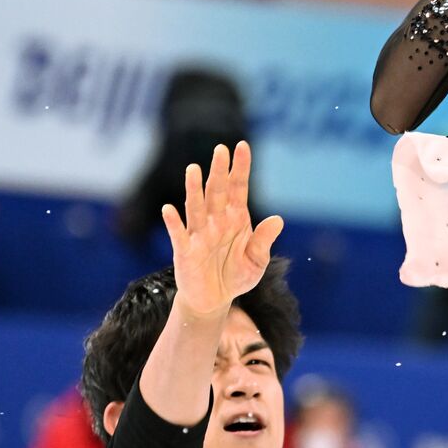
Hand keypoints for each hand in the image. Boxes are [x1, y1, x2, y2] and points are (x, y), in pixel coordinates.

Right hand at [161, 141, 283, 315]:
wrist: (214, 300)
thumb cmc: (235, 276)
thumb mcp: (257, 261)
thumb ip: (264, 241)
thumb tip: (278, 219)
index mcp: (236, 218)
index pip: (237, 188)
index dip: (240, 168)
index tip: (243, 146)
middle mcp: (216, 221)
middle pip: (216, 191)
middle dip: (219, 171)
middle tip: (220, 149)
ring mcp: (199, 234)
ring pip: (196, 207)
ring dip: (194, 189)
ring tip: (193, 169)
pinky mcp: (185, 251)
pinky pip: (179, 234)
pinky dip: (174, 223)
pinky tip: (169, 209)